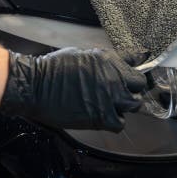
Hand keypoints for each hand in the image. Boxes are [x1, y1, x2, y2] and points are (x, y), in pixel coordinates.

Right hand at [0, 47, 147, 131]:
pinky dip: (115, 122)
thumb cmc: (54, 68)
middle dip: (132, 89)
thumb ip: (104, 60)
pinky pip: (119, 123)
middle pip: (139, 85)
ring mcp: (109, 98)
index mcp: (109, 60)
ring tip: (113, 105)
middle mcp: (114, 78)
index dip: (133, 72)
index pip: (136, 64)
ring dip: (125, 106)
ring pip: (134, 105)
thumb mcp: (82, 54)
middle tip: (122, 92)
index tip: (129, 77)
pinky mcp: (101, 117)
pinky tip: (104, 117)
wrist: (37, 86)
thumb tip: (116, 61)